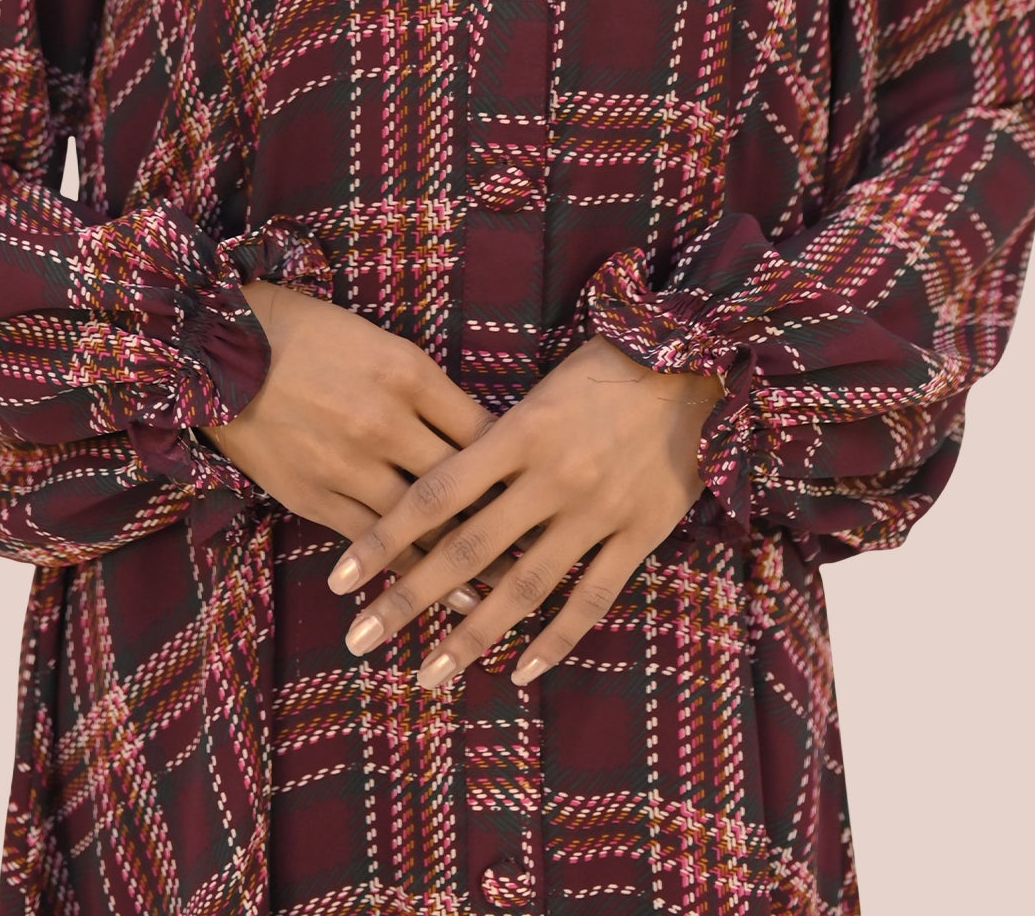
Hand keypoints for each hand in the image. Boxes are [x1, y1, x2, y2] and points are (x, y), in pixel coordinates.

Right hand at [198, 281, 526, 612]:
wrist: (221, 348)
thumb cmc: (310, 335)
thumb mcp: (381, 343)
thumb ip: (427, 389)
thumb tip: (480, 434)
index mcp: (410, 374)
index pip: (485, 430)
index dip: (521, 468)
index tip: (549, 495)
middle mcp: (386, 423)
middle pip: (465, 484)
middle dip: (510, 522)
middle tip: (550, 555)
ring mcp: (350, 464)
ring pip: (424, 525)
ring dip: (468, 561)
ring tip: (509, 593)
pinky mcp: (315, 496)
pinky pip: (374, 544)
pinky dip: (408, 570)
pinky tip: (437, 594)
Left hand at [324, 332, 722, 687]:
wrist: (695, 362)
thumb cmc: (605, 367)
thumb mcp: (538, 390)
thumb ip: (492, 441)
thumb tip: (437, 491)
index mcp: (518, 431)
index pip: (434, 494)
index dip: (384, 537)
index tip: (340, 577)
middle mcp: (551, 476)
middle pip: (466, 549)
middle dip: (408, 599)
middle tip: (360, 641)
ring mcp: (596, 509)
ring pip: (523, 585)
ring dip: (472, 633)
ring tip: (429, 674)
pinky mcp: (639, 532)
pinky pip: (591, 597)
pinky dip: (555, 639)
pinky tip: (520, 670)